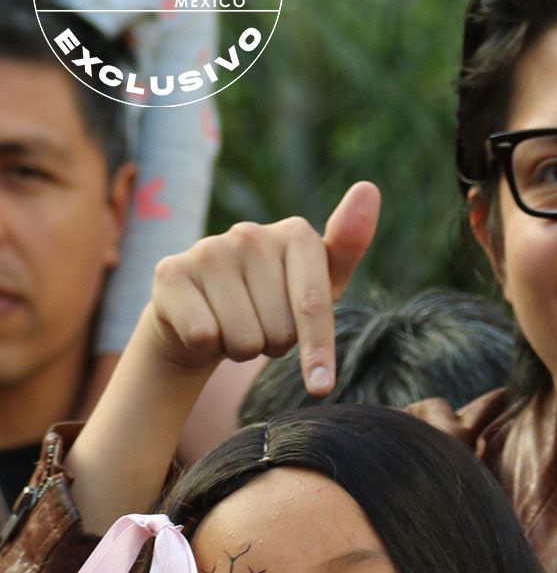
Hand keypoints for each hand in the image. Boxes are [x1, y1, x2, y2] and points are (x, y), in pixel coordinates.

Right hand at [149, 181, 379, 392]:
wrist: (202, 314)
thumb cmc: (274, 301)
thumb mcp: (320, 283)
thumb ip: (347, 245)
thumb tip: (368, 187)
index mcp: (296, 234)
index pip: (314, 305)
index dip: (318, 351)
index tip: (321, 385)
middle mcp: (251, 232)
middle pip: (280, 331)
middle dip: (274, 344)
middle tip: (261, 325)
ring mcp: (208, 248)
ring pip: (243, 339)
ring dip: (242, 347)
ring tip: (235, 324)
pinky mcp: (171, 272)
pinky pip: (204, 336)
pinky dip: (206, 345)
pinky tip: (204, 324)